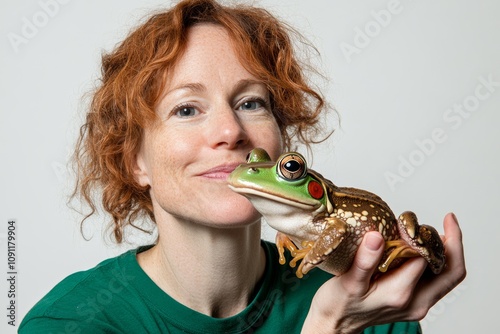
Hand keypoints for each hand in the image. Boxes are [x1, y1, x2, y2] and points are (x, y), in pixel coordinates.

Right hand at [301, 212, 465, 333]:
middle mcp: (415, 302)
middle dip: (453, 244)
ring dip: (447, 253)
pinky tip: (424, 247)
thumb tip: (376, 236)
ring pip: (446, 278)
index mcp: (400, 294)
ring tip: (437, 230)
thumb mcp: (348, 281)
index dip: (420, 236)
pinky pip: (436, 281)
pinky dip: (436, 262)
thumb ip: (364, 260)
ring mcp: (417, 305)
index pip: (425, 259)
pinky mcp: (415, 303)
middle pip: (451, 273)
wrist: (336, 325)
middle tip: (447, 220)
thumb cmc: (339, 304)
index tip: (408, 221)